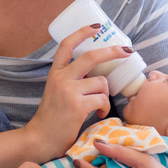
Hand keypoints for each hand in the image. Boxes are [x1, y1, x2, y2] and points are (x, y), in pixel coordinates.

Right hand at [23, 26, 131, 158]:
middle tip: (127, 50)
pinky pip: (102, 99)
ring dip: (106, 94)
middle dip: (113, 51)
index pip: (67, 45)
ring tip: (100, 106)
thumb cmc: (53, 118)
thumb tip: (97, 74)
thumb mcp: (57, 91)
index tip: (96, 27)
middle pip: (91, 56)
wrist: (40, 139)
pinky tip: (99, 114)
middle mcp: (61, 78)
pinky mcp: (77, 106)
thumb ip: (72, 80)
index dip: (82, 32)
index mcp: (55, 73)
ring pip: (101, 82)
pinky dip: (105, 107)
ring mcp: (68, 91)